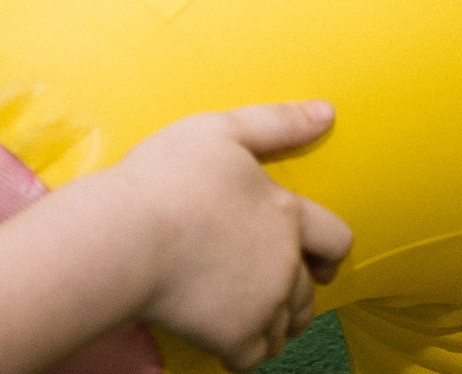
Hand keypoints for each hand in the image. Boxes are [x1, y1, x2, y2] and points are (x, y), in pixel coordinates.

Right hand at [111, 103, 353, 370]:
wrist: (125, 239)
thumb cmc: (167, 179)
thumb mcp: (224, 131)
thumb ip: (279, 123)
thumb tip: (327, 112)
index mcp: (287, 214)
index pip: (335, 239)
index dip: (331, 252)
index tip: (323, 263)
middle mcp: (284, 263)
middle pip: (309, 291)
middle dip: (299, 293)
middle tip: (280, 296)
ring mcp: (262, 305)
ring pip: (286, 327)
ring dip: (277, 325)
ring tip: (256, 320)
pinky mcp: (233, 338)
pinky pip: (255, 358)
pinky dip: (247, 355)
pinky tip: (229, 344)